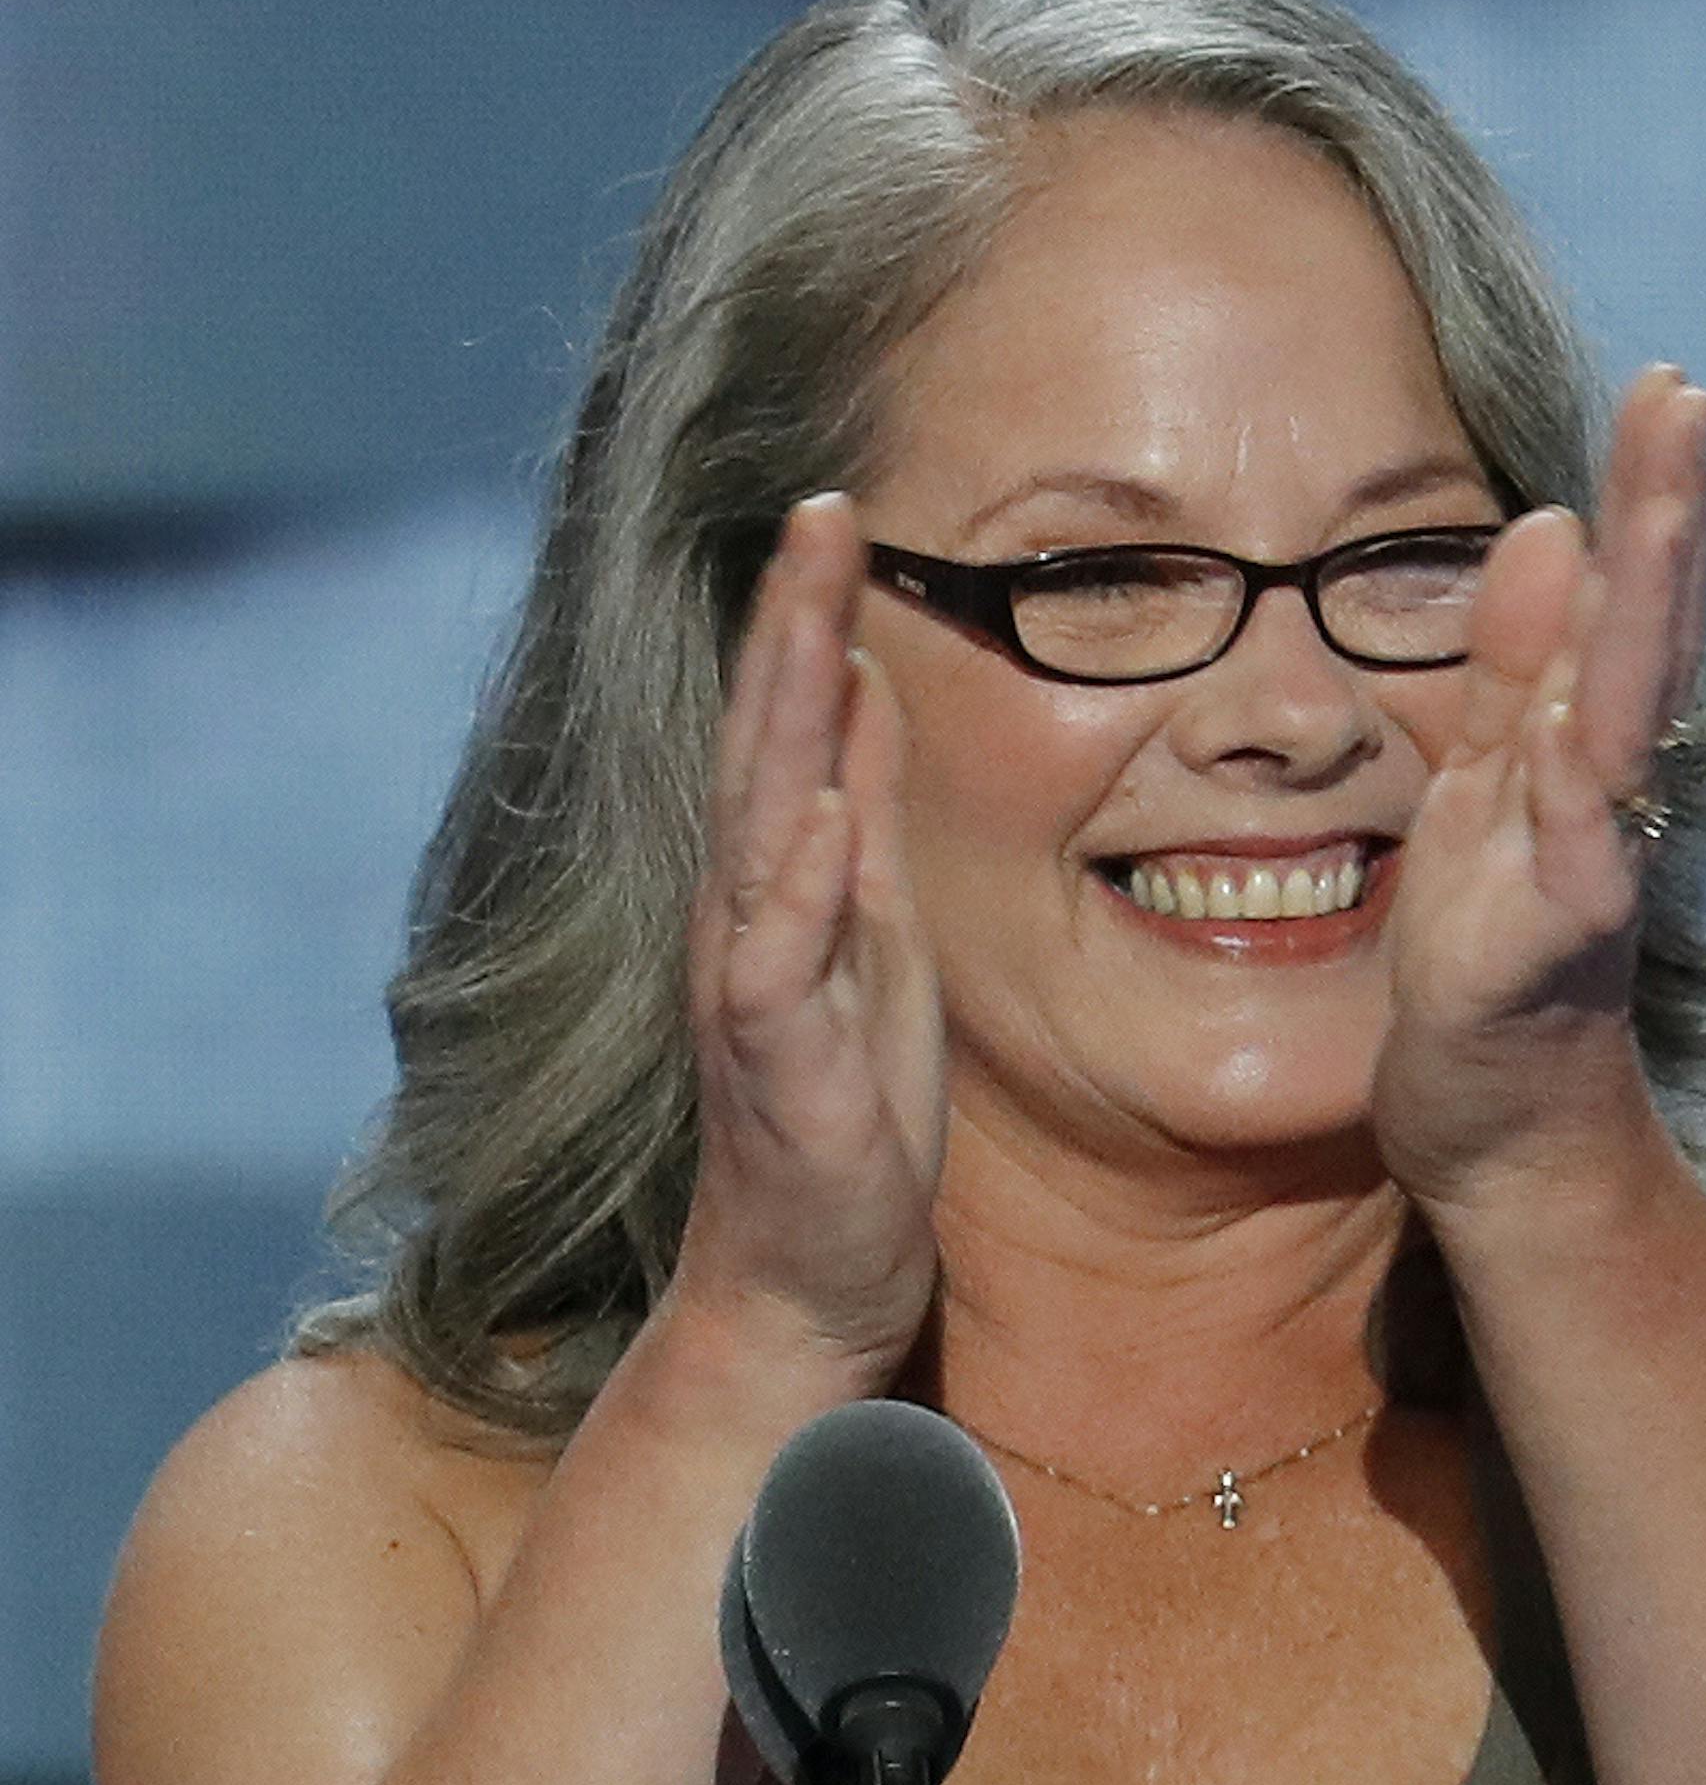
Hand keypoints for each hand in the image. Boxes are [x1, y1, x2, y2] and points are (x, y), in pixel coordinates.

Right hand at [673, 494, 944, 1382]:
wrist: (807, 1275)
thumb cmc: (847, 1101)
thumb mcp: (877, 933)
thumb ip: (863, 816)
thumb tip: (864, 685)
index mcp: (784, 885)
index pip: (787, 729)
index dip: (806, 619)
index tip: (837, 509)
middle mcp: (750, 921)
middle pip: (762, 752)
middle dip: (788, 628)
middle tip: (819, 509)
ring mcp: (755, 993)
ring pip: (758, 837)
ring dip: (778, 727)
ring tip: (807, 616)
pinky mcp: (780, 1073)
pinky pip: (778, 971)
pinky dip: (797, 893)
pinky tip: (819, 818)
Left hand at [1372, 366, 1705, 1204]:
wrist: (1495, 1124)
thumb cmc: (1487, 948)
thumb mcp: (1484, 783)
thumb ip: (1513, 667)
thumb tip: (1552, 522)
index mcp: (1578, 752)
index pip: (1622, 606)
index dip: (1646, 499)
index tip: (1666, 385)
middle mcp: (1603, 801)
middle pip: (1642, 642)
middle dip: (1663, 519)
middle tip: (1685, 397)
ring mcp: (1584, 874)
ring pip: (1617, 731)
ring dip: (1639, 623)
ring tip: (1653, 510)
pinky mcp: (1542, 956)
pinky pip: (1568, 868)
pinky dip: (1574, 799)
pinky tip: (1577, 727)